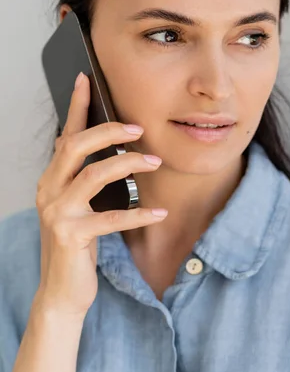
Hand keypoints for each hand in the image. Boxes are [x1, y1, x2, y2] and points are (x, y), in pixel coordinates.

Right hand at [34, 72, 166, 318]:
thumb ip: (81, 180)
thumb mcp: (76, 208)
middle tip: (139, 128)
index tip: (87, 79)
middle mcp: (48, 192)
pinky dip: (138, 213)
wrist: (61, 292)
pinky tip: (159, 212)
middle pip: (75, 147)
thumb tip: (98, 149)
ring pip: (93, 175)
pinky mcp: (71, 236)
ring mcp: (57, 213)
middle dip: (108, 131)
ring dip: (128, 164)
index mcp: (51, 181)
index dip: (76, 107)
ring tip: (156, 162)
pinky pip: (111, 218)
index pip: (65, 137)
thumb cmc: (75, 247)